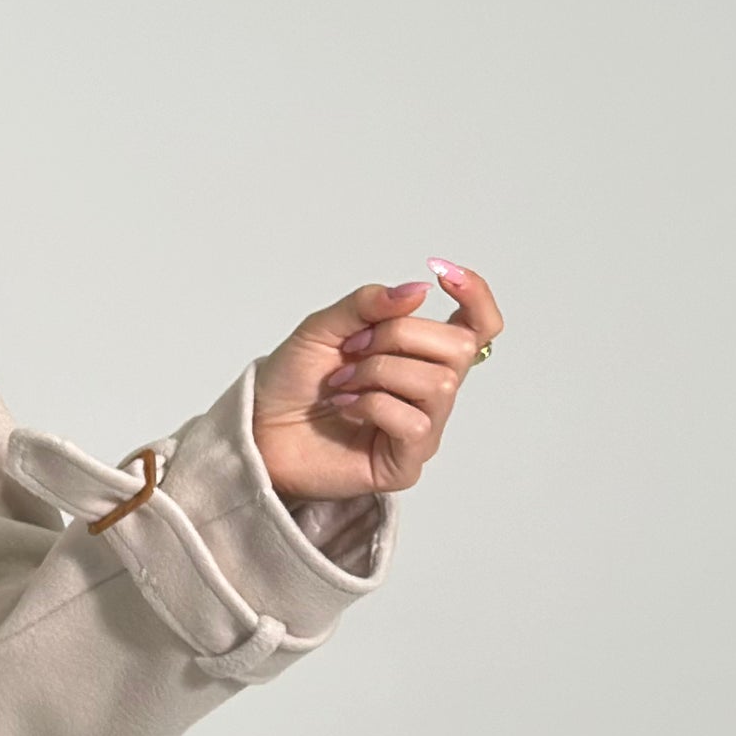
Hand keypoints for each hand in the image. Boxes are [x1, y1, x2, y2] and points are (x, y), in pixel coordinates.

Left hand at [253, 258, 504, 500]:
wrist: (257, 429)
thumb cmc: (293, 383)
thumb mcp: (322, 328)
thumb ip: (366, 304)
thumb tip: (418, 290)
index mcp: (420, 355)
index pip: (478, 327)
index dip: (476, 296)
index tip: (444, 273)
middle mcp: (430, 391)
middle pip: (459, 347)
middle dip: (399, 336)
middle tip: (352, 348)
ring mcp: (422, 428)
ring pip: (439, 383)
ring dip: (379, 372)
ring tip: (341, 383)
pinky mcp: (405, 463)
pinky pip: (416, 423)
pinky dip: (374, 406)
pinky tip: (345, 407)